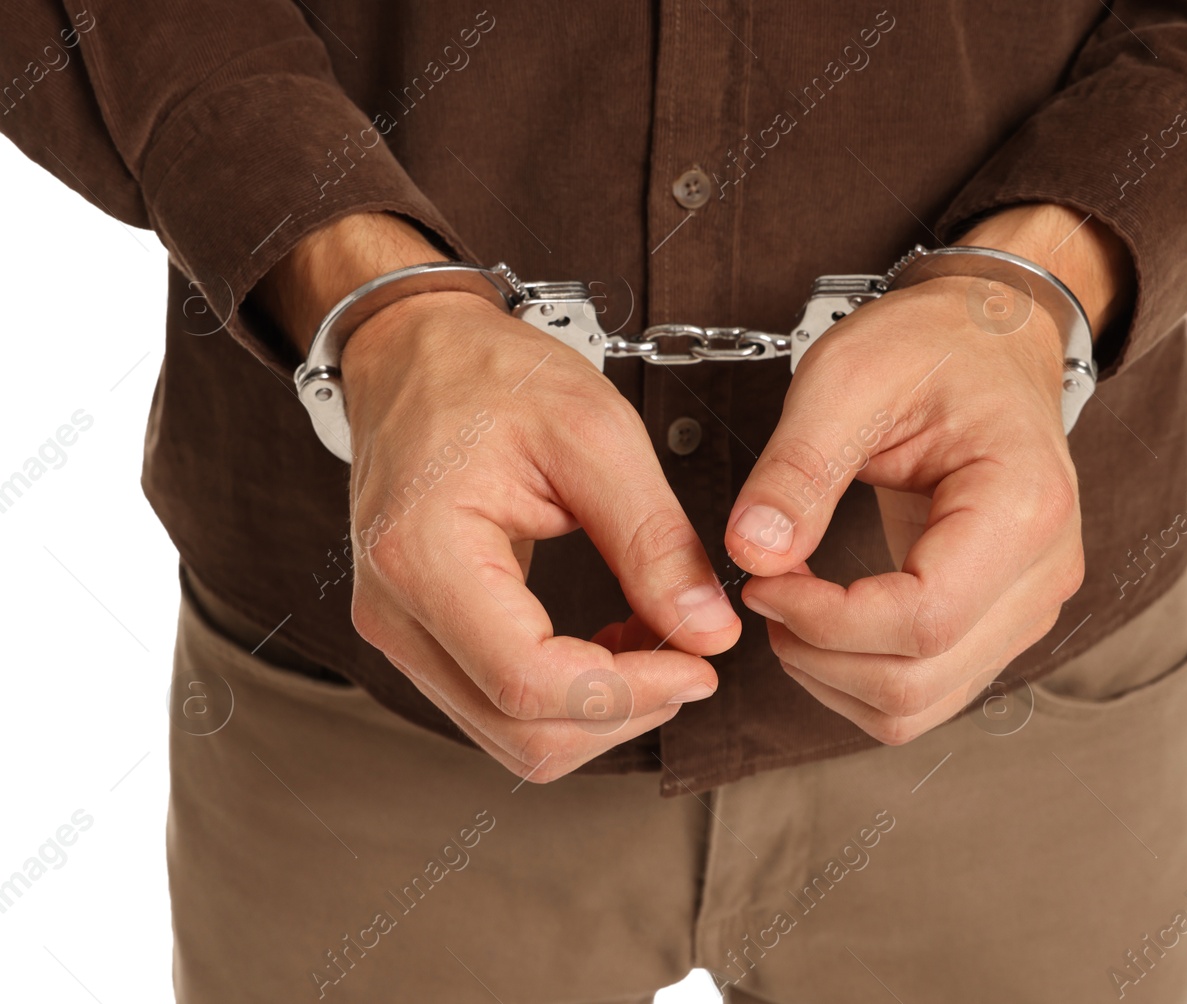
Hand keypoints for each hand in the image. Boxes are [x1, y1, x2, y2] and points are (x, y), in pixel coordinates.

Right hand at [258, 213, 741, 780]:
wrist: (417, 353)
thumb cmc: (492, 375)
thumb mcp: (595, 435)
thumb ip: (654, 541)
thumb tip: (710, 633)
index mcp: (423, 555)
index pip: (530, 683)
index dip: (630, 692)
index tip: (702, 664)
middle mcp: (394, 611)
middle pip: (522, 732)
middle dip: (626, 711)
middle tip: (695, 656)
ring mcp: (399, 632)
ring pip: (513, 736)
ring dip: (602, 709)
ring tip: (659, 639)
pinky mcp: (421, 637)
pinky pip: (501, 705)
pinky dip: (573, 696)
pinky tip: (616, 641)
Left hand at [723, 204, 1131, 744]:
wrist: (990, 339)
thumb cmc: (933, 347)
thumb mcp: (849, 378)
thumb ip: (798, 468)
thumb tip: (754, 551)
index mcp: (1022, 506)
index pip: (923, 620)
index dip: (826, 621)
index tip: (763, 581)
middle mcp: (1044, 572)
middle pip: (919, 681)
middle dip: (818, 656)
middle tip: (767, 592)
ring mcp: (1028, 605)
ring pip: (920, 704)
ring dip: (834, 676)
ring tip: (791, 605)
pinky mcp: (1001, 622)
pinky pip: (927, 690)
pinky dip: (860, 676)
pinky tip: (825, 619)